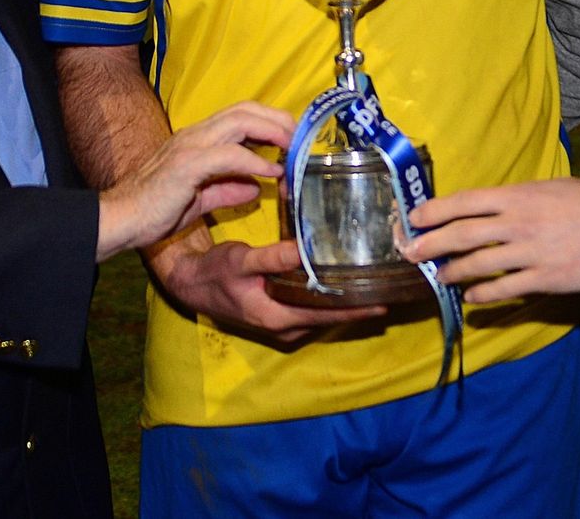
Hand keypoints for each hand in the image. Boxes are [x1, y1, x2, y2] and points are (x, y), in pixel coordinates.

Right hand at [95, 100, 292, 260]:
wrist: (121, 220)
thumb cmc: (155, 209)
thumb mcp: (199, 197)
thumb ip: (226, 188)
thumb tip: (255, 186)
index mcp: (196, 138)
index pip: (239, 114)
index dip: (269, 121)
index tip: (291, 137)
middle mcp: (195, 134)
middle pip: (245, 109)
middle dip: (277, 119)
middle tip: (300, 138)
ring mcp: (190, 145)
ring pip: (240, 121)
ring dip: (272, 131)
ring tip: (293, 148)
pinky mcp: (187, 164)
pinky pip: (230, 154)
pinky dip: (255, 160)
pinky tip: (272, 172)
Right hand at [150, 235, 385, 342]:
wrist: (191, 283)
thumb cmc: (215, 273)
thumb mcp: (241, 261)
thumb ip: (272, 259)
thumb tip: (304, 250)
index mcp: (277, 318)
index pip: (326, 315)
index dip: (355, 309)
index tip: (383, 301)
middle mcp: (284, 328)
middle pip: (330, 318)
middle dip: (358, 306)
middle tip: (388, 289)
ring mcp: (282, 325)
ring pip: (322, 317)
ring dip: (344, 304)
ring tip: (372, 285)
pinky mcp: (279, 317)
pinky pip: (312, 312)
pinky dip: (328, 301)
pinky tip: (340, 285)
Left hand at [404, 178, 579, 303]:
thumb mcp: (552, 187)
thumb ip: (520, 198)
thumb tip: (493, 206)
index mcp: (519, 196)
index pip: (466, 201)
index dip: (436, 210)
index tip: (415, 218)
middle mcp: (518, 223)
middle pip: (463, 234)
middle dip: (431, 244)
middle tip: (410, 253)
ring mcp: (530, 253)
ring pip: (478, 264)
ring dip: (453, 272)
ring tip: (440, 277)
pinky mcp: (544, 279)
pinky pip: (505, 289)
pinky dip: (483, 294)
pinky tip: (472, 298)